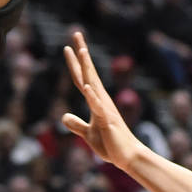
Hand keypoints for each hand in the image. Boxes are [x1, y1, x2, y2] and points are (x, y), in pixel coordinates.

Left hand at [61, 30, 141, 170]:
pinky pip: (98, 107)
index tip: (68, 46)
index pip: (81, 77)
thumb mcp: (88, 133)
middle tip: (76, 33)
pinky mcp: (107, 121)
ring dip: (87, 68)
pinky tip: (87, 87)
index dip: (74, 62)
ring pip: (93, 84)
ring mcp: (104, 108)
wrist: (128, 157)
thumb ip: (76, 124)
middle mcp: (100, 99)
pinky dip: (92, 97)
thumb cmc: (110, 144)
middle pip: (88, 72)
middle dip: (81, 53)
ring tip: (82, 51)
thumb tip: (64, 117)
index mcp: (94, 101)